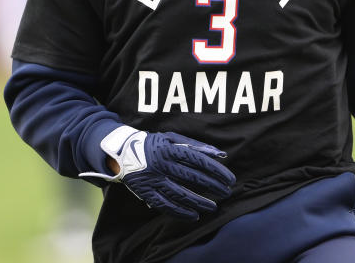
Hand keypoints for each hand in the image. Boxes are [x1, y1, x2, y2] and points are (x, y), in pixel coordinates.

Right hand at [80, 126, 235, 220]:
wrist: (124, 152)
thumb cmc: (155, 144)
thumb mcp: (173, 138)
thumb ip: (197, 145)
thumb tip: (221, 154)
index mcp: (170, 148)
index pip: (198, 160)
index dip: (216, 170)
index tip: (230, 179)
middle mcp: (162, 164)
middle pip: (191, 177)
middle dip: (212, 186)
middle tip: (226, 192)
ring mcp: (153, 179)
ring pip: (179, 194)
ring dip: (199, 202)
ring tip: (213, 206)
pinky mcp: (146, 192)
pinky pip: (165, 205)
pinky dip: (180, 212)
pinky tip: (194, 215)